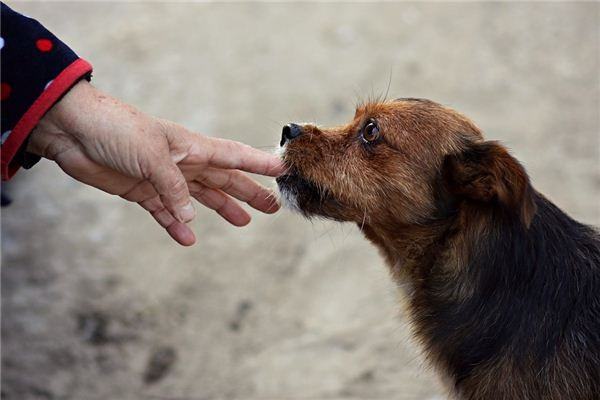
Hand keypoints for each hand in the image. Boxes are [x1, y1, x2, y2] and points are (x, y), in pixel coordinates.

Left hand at [28, 80, 282, 245]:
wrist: (72, 130)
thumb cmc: (116, 129)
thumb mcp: (152, 156)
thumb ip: (174, 188)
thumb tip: (191, 217)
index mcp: (191, 146)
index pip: (234, 155)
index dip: (259, 163)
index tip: (283, 169)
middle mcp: (182, 162)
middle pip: (223, 179)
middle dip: (249, 192)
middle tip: (272, 206)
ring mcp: (162, 177)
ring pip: (200, 197)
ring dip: (222, 208)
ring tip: (243, 222)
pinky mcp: (140, 191)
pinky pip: (165, 212)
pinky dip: (177, 225)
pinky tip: (188, 238)